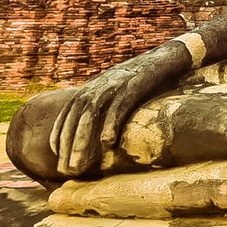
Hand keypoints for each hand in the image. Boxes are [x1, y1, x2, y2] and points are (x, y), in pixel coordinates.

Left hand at [49, 44, 186, 176]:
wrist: (169, 56)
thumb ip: (106, 104)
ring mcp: (116, 84)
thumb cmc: (145, 78)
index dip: (59, 134)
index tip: (57, 156)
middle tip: (66, 170)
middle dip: (69, 145)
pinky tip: (107, 143)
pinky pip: (119, 106)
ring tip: (79, 164)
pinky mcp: (135, 84)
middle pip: (76, 117)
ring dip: (82, 141)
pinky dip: (111, 124)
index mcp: (93, 86)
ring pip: (91, 114)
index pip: (68, 112)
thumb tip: (98, 130)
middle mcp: (99, 85)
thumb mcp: (119, 89)